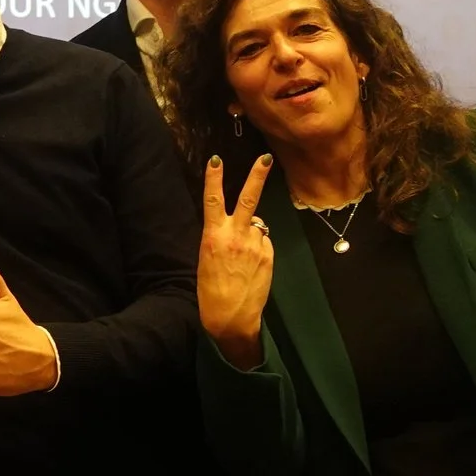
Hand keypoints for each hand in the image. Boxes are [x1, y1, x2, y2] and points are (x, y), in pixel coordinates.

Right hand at [198, 155, 273, 368]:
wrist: (231, 317)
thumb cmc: (210, 290)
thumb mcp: (207, 259)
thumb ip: (222, 237)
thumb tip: (241, 223)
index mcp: (213, 237)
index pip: (213, 201)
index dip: (214, 179)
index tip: (217, 159)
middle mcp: (236, 237)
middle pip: (248, 199)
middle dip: (257, 177)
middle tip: (266, 158)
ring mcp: (256, 246)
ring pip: (257, 225)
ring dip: (252, 231)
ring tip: (242, 254)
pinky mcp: (269, 256)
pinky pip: (264, 242)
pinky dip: (259, 247)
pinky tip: (251, 264)